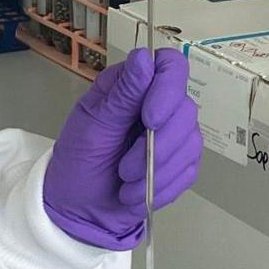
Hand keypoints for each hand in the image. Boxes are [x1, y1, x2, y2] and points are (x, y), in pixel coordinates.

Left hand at [43, 47, 200, 250]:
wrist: (80, 210)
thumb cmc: (78, 162)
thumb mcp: (92, 126)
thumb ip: (122, 94)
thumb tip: (144, 57)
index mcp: (133, 86)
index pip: (171, 66)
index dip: (168, 88)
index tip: (149, 119)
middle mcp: (159, 105)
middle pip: (186, 108)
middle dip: (157, 146)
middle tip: (124, 169)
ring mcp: (174, 135)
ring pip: (191, 142)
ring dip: (155, 172)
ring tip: (125, 185)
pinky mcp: (182, 164)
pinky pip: (188, 171)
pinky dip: (162, 188)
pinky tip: (136, 194)